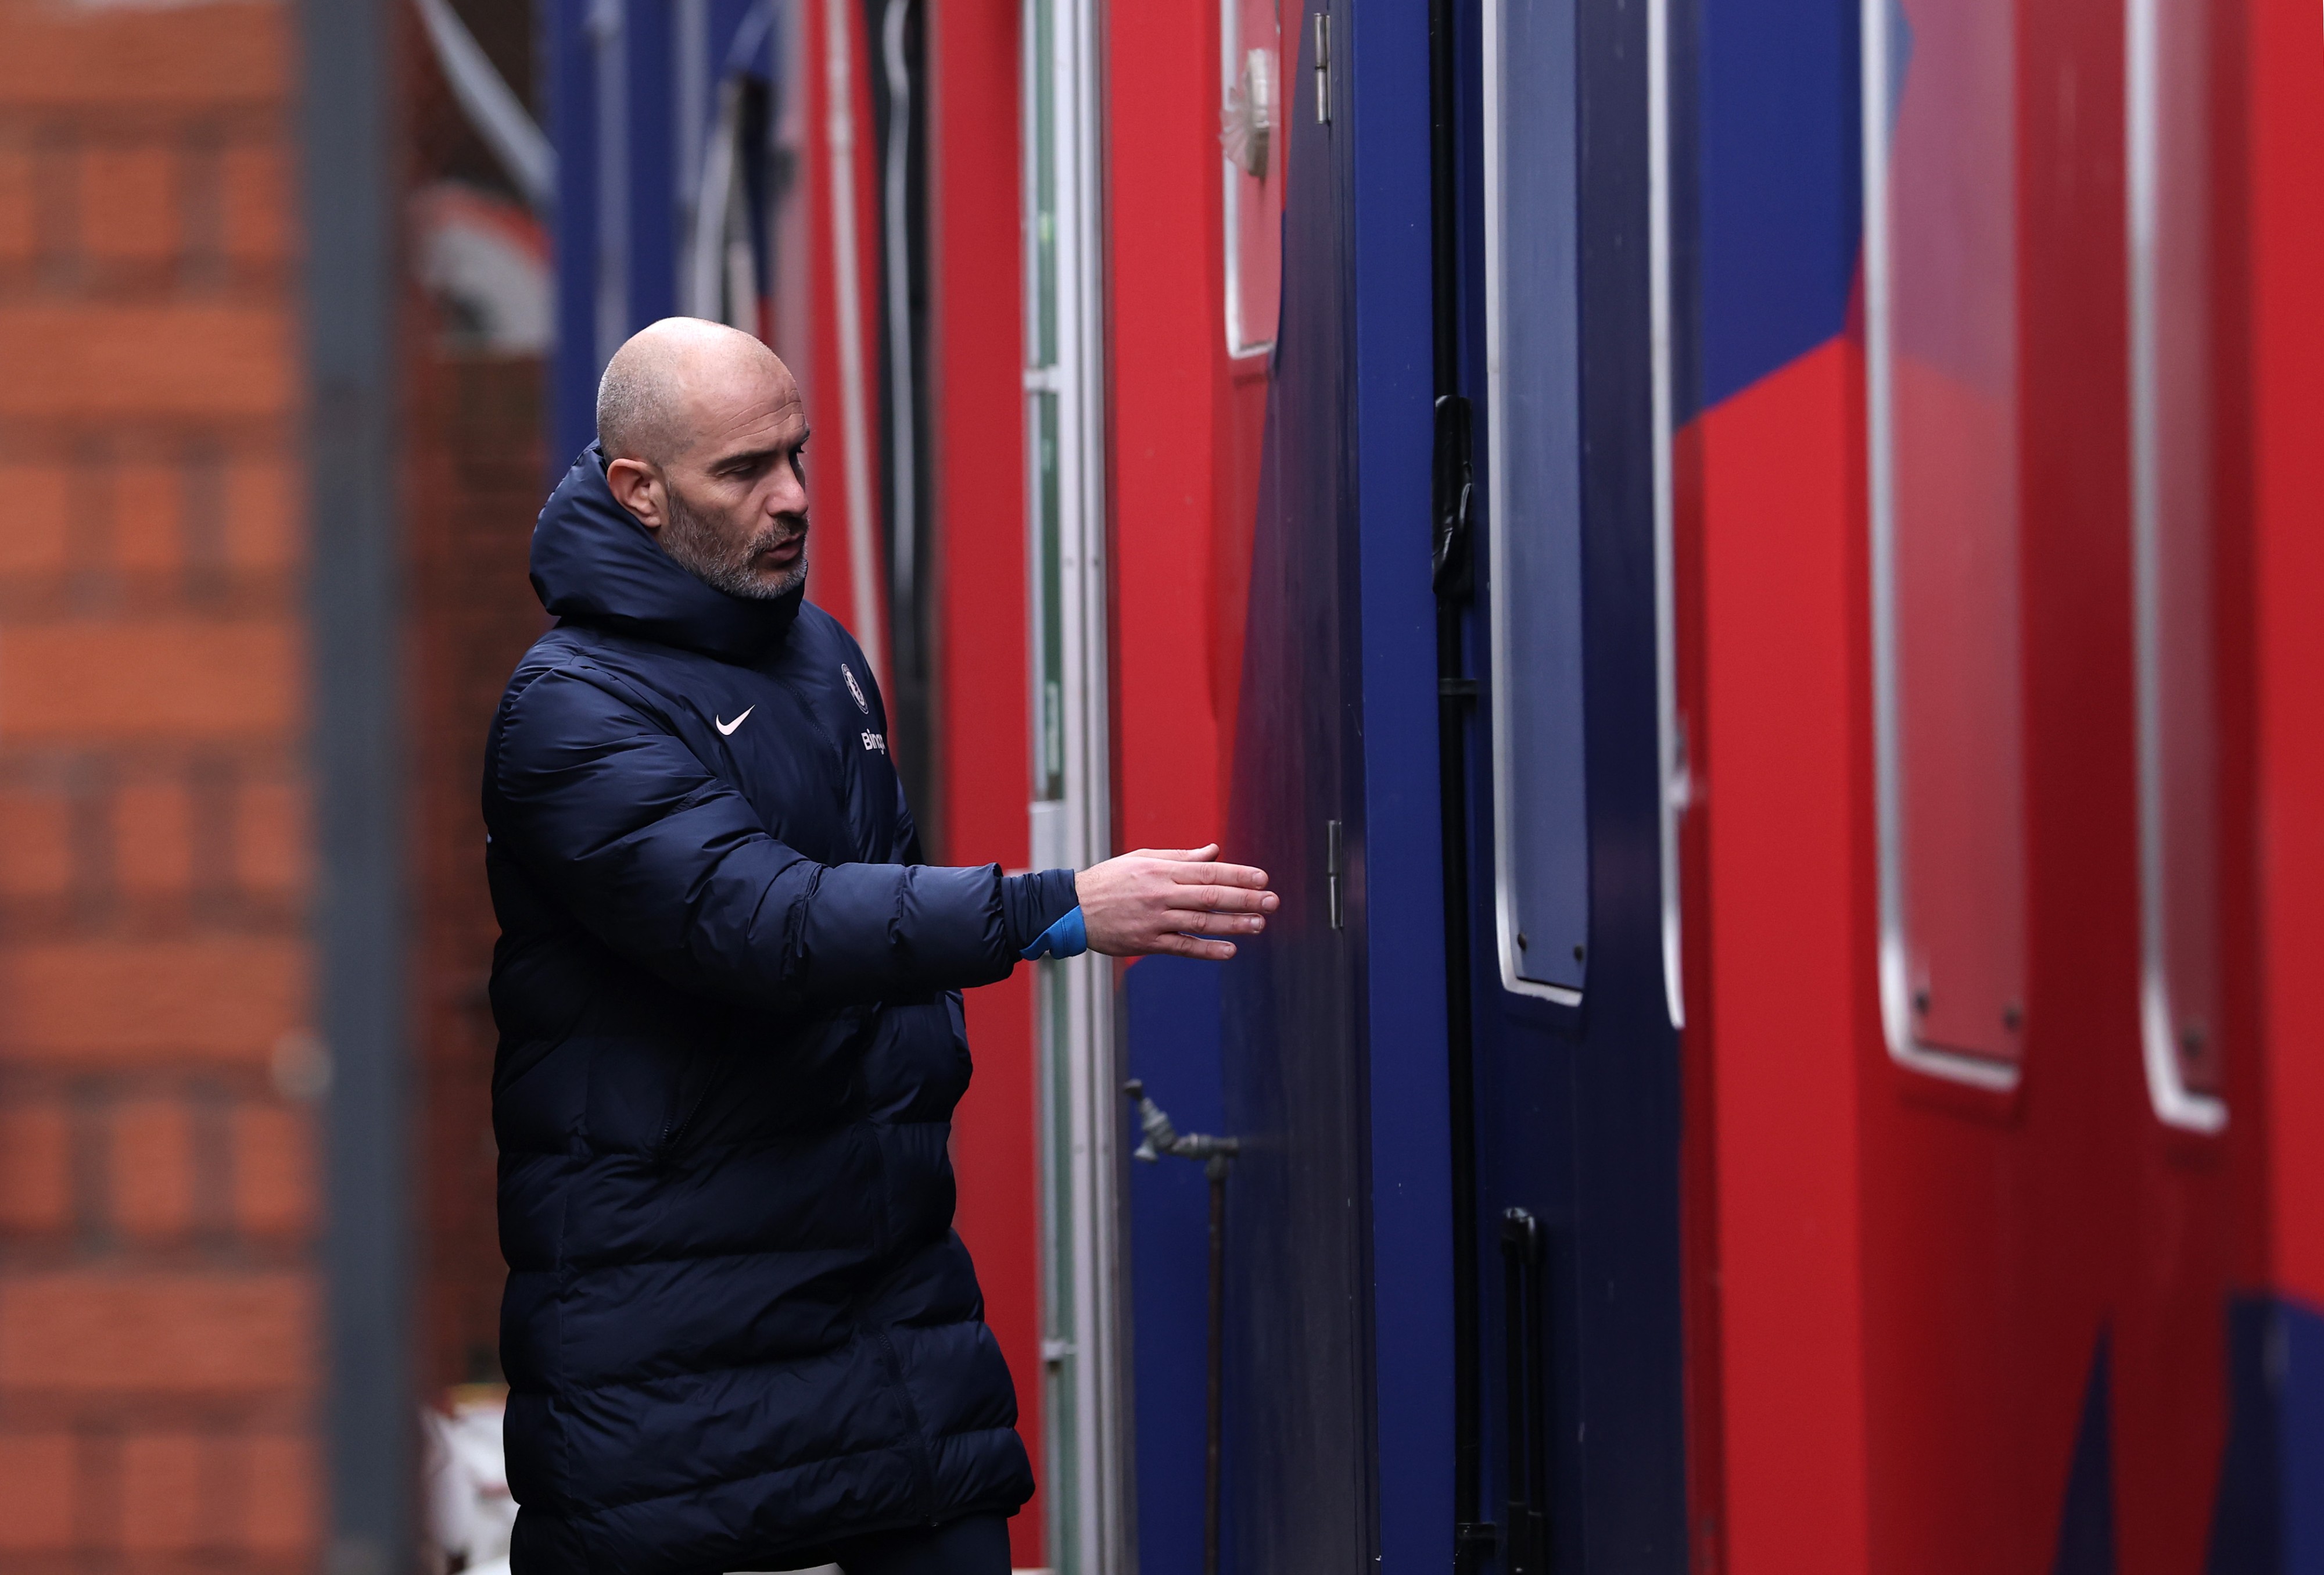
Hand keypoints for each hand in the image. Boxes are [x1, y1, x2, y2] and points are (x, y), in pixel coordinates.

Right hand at [1076, 844, 1277, 960]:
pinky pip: (1182, 947)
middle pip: (1210, 896)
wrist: (1072, 908)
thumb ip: (1181, 858)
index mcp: (1161, 870)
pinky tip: (1230, 950)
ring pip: (1200, 922)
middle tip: (1272, 902)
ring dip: (1232, 924)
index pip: (1208, 871)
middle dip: (1245, 899)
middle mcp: (1160, 893)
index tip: (1263, 879)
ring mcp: (1154, 920)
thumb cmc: (1110, 880)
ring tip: (1259, 925)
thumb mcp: (1143, 860)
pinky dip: (1207, 950)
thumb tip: (1214, 851)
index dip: (1238, 874)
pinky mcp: (1146, 943)